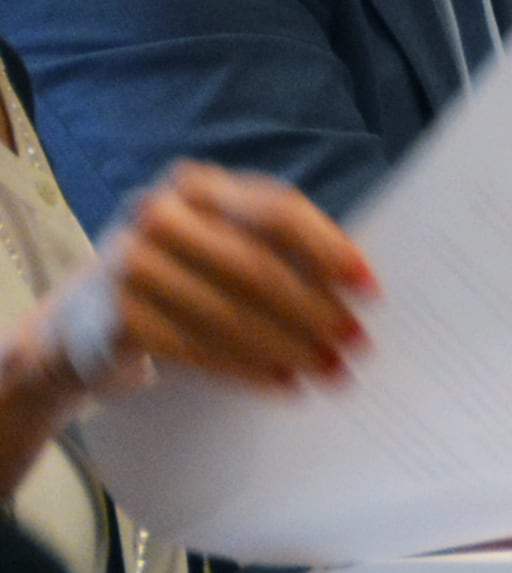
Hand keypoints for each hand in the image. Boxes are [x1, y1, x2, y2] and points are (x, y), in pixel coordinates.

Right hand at [38, 165, 371, 397]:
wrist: (79, 323)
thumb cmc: (180, 276)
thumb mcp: (220, 246)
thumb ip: (278, 250)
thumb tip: (359, 289)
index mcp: (198, 186)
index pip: (276, 209)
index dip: (329, 249)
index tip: (371, 288)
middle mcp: (158, 214)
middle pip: (256, 266)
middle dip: (316, 311)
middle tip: (358, 345)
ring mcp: (128, 264)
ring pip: (229, 313)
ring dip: (289, 348)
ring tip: (330, 372)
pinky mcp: (116, 316)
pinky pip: (198, 349)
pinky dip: (247, 370)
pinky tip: (283, 386)